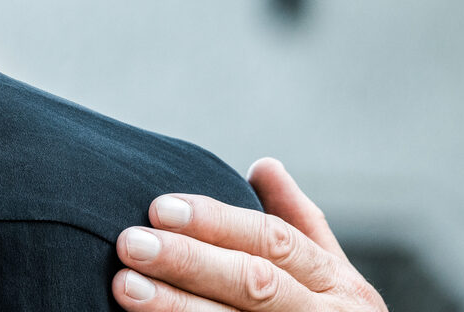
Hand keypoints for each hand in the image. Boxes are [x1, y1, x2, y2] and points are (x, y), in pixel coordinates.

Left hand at [112, 158, 387, 311]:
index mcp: (338, 283)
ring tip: (126, 286)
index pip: (274, 241)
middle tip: (131, 242)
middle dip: (190, 260)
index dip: (218, 222)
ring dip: (176, 307)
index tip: (161, 207)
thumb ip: (299, 224)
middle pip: (254, 283)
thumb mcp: (334, 277)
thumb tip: (264, 165)